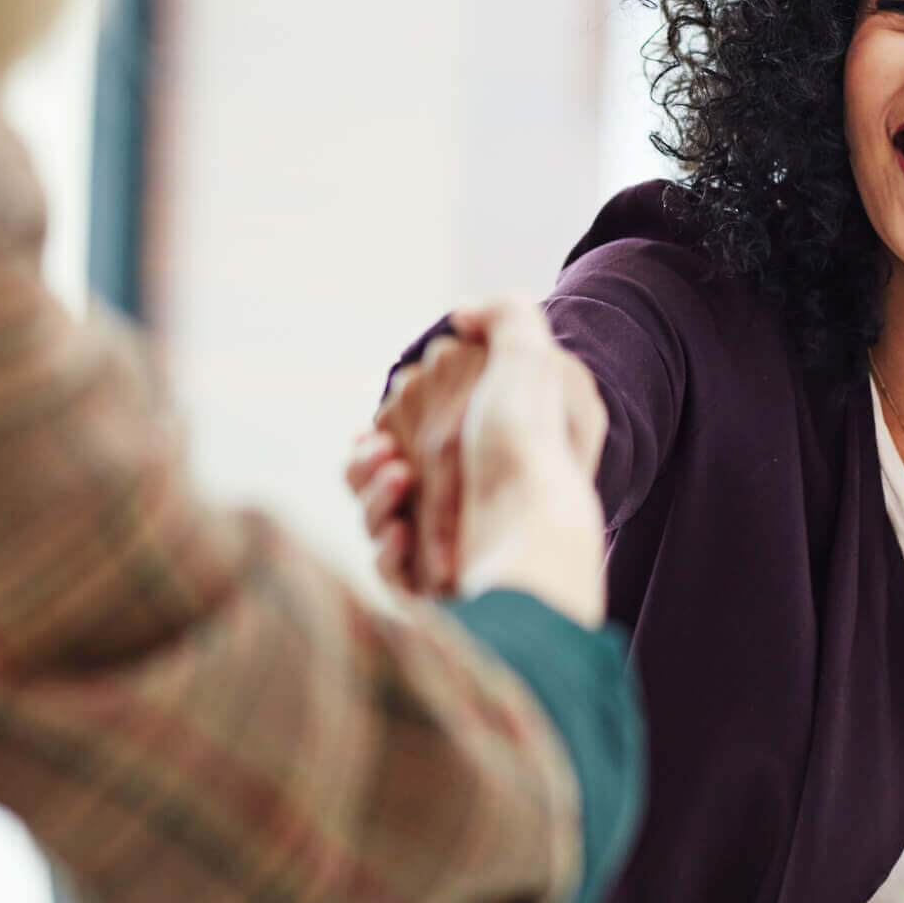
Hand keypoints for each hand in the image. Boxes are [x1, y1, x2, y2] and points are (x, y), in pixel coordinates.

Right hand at [347, 300, 607, 624]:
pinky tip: (402, 534)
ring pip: (376, 517)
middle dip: (369, 459)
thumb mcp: (531, 360)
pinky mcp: (434, 589)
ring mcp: (450, 547)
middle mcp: (469, 500)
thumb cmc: (529, 447)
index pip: (418, 431)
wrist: (534, 539)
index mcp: (486, 451)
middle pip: (384, 473)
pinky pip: (388, 566)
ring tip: (397, 480)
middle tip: (385, 454)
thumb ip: (504, 317)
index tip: (390, 411)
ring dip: (372, 495)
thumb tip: (463, 314)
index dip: (395, 419)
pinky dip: (386, 546)